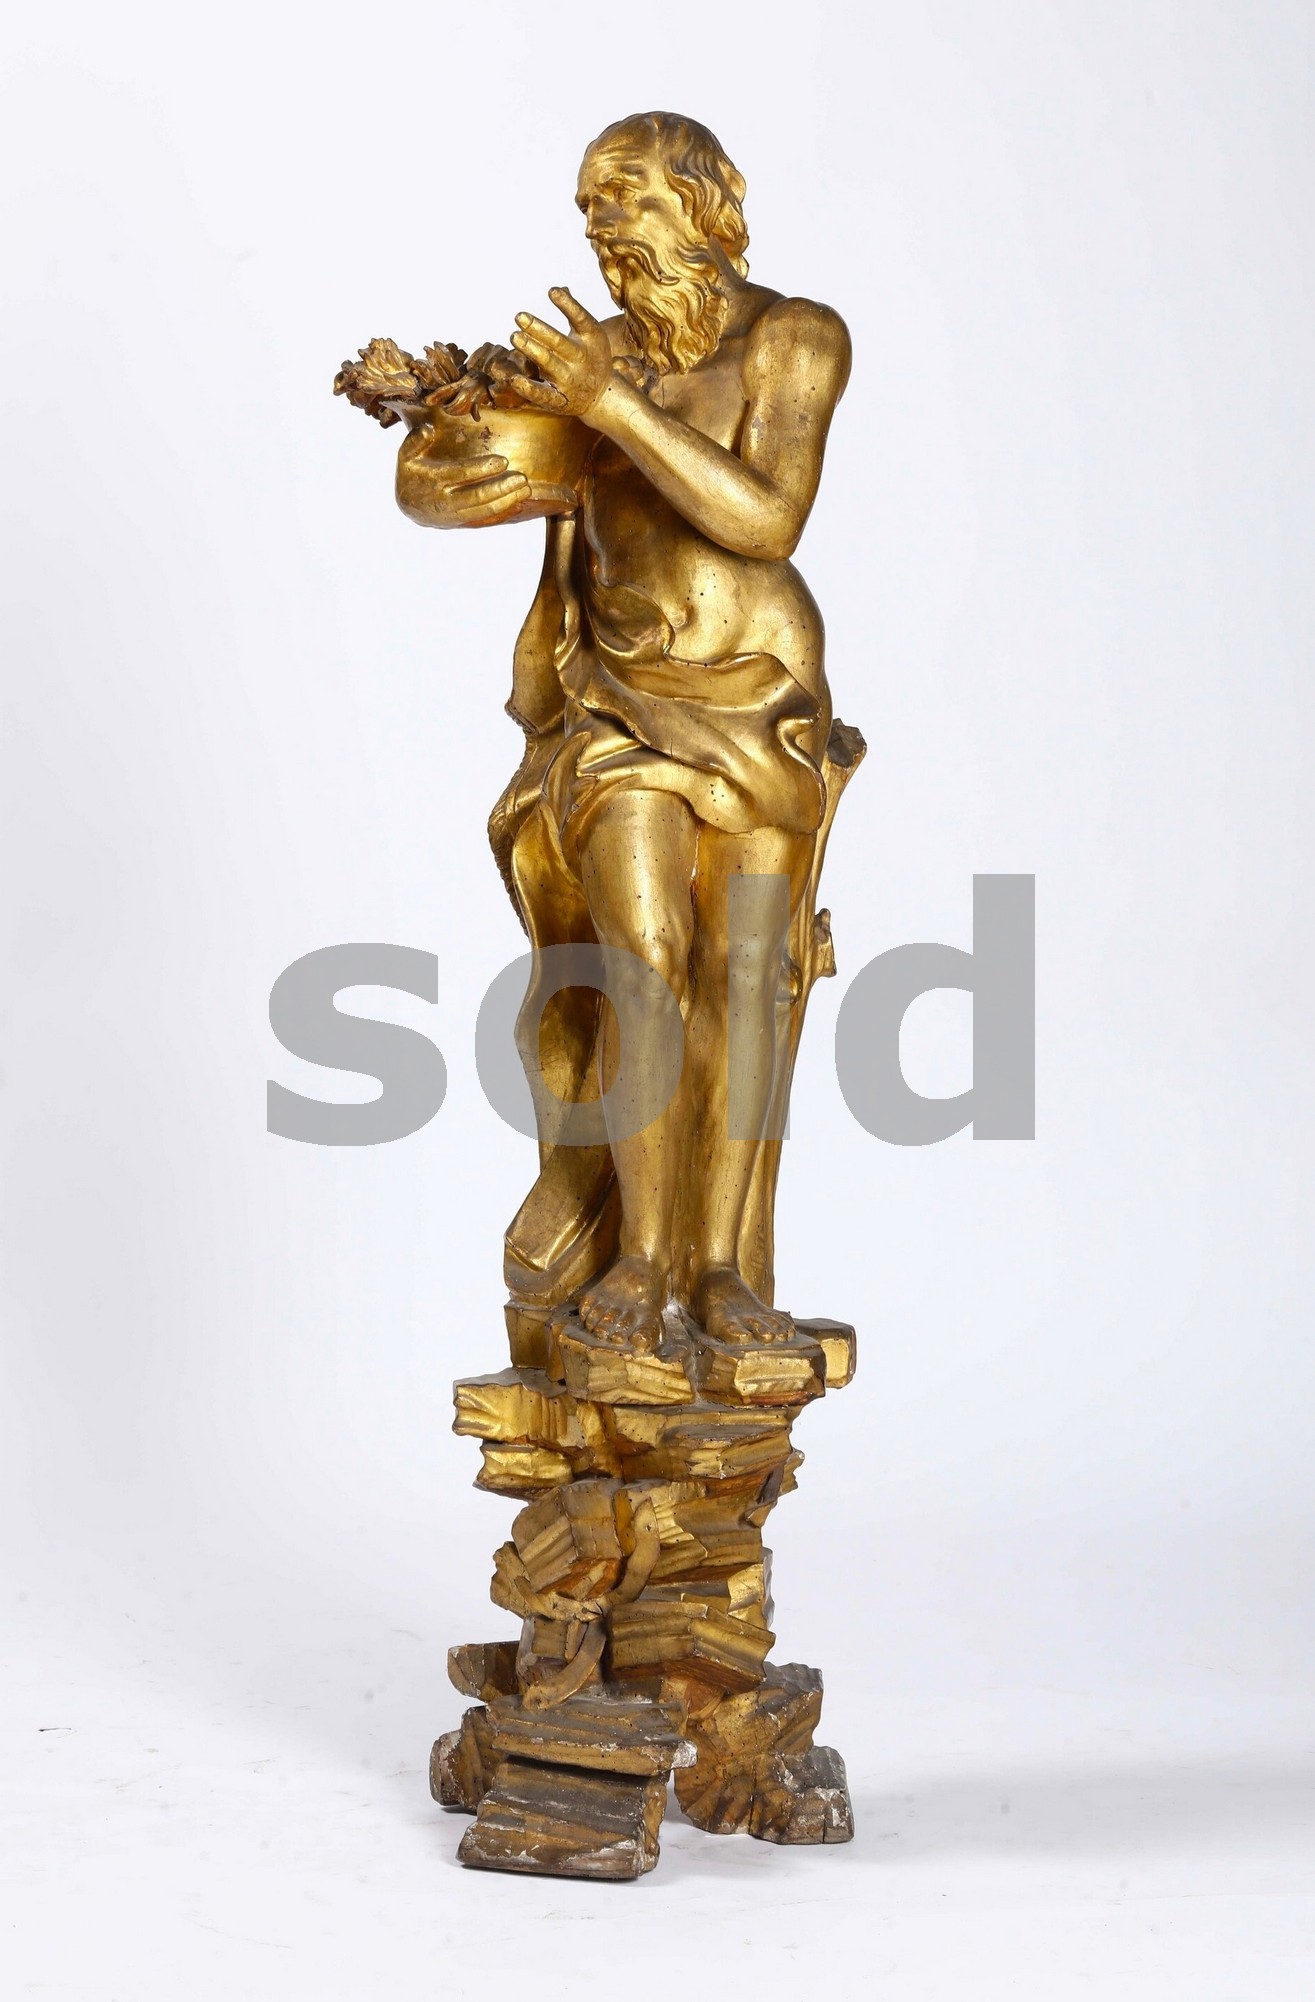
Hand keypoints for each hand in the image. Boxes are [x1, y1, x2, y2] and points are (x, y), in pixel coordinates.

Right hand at [396, 430, 529, 528]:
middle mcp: (445, 500)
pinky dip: (502, 513)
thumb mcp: (406, 454)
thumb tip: (428, 429)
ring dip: (506, 501)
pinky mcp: (463, 521)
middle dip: (500, 488)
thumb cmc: (412, 473)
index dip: (482, 469)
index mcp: (433, 480)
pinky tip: (518, 504)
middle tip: (521, 479)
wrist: (409, 506)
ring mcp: (455, 514)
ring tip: (526, 490)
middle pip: (476, 496)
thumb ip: (415, 441)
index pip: (460, 474)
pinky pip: (485, 519)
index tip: (503, 461)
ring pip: (484, 510)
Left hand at [509, 287, 613, 420]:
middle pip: (559, 342)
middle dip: (539, 329)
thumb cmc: (591, 357)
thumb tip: (561, 288)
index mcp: (592, 339)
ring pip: (549, 364)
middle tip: (520, 316)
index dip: (568, 305)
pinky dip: (529, 388)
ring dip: (531, 350)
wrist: (602, 396)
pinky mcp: (559, 399)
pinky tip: (514, 378)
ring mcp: (570, 380)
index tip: (552, 291)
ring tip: (514, 336)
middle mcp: (582, 359)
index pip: (581, 319)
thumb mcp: (590, 335)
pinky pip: (543, 394)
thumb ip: (574, 313)